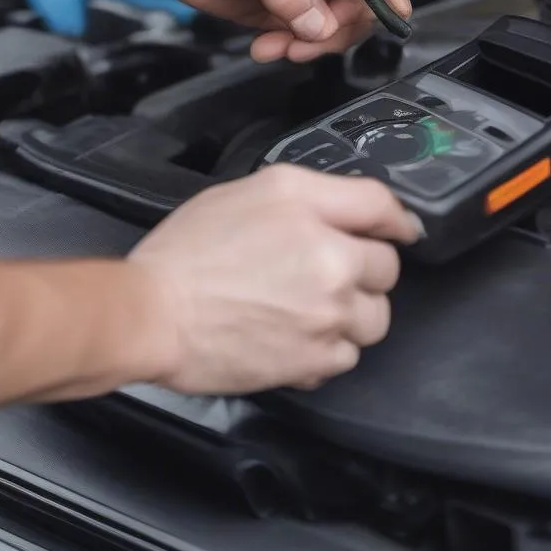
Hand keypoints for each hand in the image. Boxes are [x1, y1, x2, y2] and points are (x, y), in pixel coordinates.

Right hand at [127, 165, 422, 394]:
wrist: (153, 314)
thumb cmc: (186, 254)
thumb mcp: (248, 192)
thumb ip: (310, 195)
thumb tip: (357, 211)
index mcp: (308, 208)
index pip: (382, 205)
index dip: (394, 218)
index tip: (398, 229)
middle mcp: (327, 258)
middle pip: (387, 267)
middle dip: (363, 269)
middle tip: (324, 273)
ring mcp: (326, 313)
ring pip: (375, 317)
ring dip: (352, 313)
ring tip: (310, 309)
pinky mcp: (315, 358)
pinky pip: (348, 355)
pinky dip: (328, 349)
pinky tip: (296, 336)